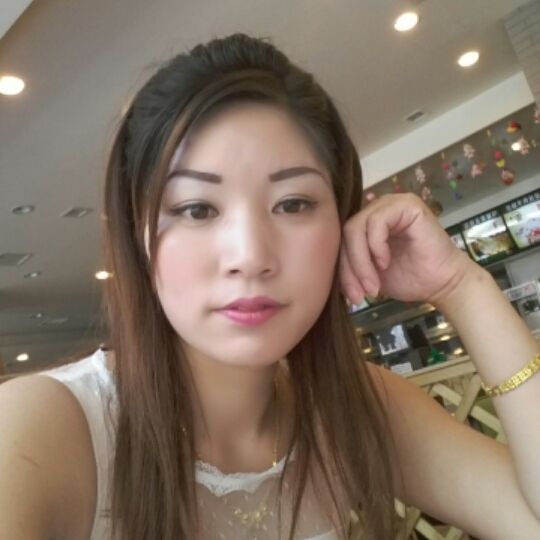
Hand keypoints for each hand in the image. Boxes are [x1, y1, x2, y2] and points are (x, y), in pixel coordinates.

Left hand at [339, 194, 474, 305]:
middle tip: (360, 293)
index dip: (342, 269)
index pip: (340, 239)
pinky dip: (376, 246)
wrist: (441, 285)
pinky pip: (376, 222)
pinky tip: (386, 262)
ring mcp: (392, 204)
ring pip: (356, 227)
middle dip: (350, 267)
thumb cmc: (408, 278)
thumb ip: (348, 265)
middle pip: (345, 233)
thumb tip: (320, 270)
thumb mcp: (367, 274)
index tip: (351, 296)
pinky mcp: (407, 205)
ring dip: (361, 261)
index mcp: (366, 222)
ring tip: (373, 283)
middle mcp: (377, 209)